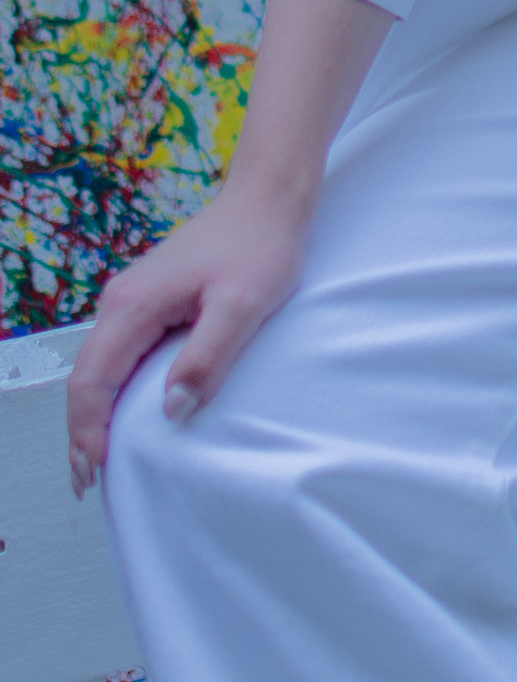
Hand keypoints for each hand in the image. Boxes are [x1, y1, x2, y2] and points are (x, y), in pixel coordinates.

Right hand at [64, 182, 310, 496]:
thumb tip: (173, 410)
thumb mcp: (243, 305)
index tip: (95, 473)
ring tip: (98, 458)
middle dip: (82, 431)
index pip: (93, 381)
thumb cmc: (261, 246)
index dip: (88, 431)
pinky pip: (118, 354)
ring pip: (98, 367)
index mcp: (134, 305)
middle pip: (86, 378)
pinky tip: (121, 413)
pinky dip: (112, 390)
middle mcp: (122, 301)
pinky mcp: (149, 300)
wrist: (269, 198)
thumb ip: (208, 357)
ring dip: (94, 413)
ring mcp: (132, 299)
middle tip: (89, 483)